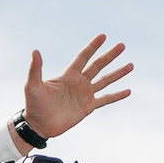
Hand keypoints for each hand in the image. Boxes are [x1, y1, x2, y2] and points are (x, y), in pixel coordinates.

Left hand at [18, 36, 132, 139]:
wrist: (39, 126)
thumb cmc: (34, 105)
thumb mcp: (33, 85)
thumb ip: (36, 69)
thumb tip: (35, 51)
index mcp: (68, 75)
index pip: (83, 57)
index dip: (92, 46)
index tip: (103, 36)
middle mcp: (79, 82)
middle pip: (98, 65)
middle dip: (110, 56)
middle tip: (121, 45)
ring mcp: (85, 94)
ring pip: (105, 81)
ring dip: (118, 73)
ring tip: (130, 66)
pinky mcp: (88, 107)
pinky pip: (105, 100)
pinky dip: (116, 96)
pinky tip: (128, 91)